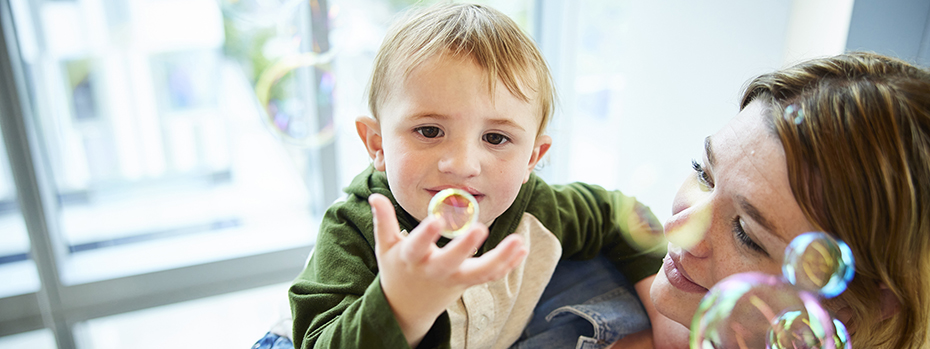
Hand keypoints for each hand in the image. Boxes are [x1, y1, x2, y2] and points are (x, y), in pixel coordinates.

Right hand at [369, 193, 527, 345]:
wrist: (407, 306)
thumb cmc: (397, 269)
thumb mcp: (385, 246)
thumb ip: (383, 220)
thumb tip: (375, 196)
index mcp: (411, 259)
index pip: (417, 246)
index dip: (426, 235)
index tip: (436, 220)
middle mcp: (433, 270)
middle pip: (451, 261)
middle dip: (465, 247)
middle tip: (480, 229)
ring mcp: (453, 279)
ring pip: (479, 273)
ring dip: (501, 258)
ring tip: (518, 242)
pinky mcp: (467, 283)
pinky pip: (490, 276)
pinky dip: (508, 264)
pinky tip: (522, 249)